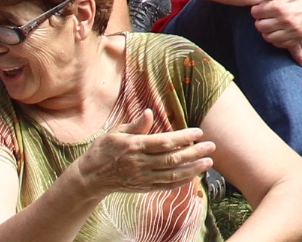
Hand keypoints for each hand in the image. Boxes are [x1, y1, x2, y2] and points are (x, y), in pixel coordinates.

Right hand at [69, 108, 219, 197]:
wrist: (90, 177)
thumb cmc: (103, 150)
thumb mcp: (115, 132)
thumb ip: (135, 125)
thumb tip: (149, 113)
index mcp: (134, 146)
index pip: (164, 142)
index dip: (183, 137)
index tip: (199, 131)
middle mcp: (139, 164)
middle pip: (172, 159)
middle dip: (194, 152)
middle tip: (212, 146)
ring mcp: (141, 178)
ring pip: (171, 175)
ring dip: (192, 169)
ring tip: (208, 162)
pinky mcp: (143, 188)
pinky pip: (165, 186)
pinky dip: (180, 182)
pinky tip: (193, 175)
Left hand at [249, 0, 301, 57]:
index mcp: (281, 6)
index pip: (257, 13)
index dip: (256, 9)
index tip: (260, 7)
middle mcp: (287, 20)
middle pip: (261, 26)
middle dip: (259, 20)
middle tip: (264, 15)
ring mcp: (294, 30)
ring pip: (269, 37)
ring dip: (266, 31)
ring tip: (270, 23)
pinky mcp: (300, 36)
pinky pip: (281, 43)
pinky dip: (276, 39)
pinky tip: (278, 30)